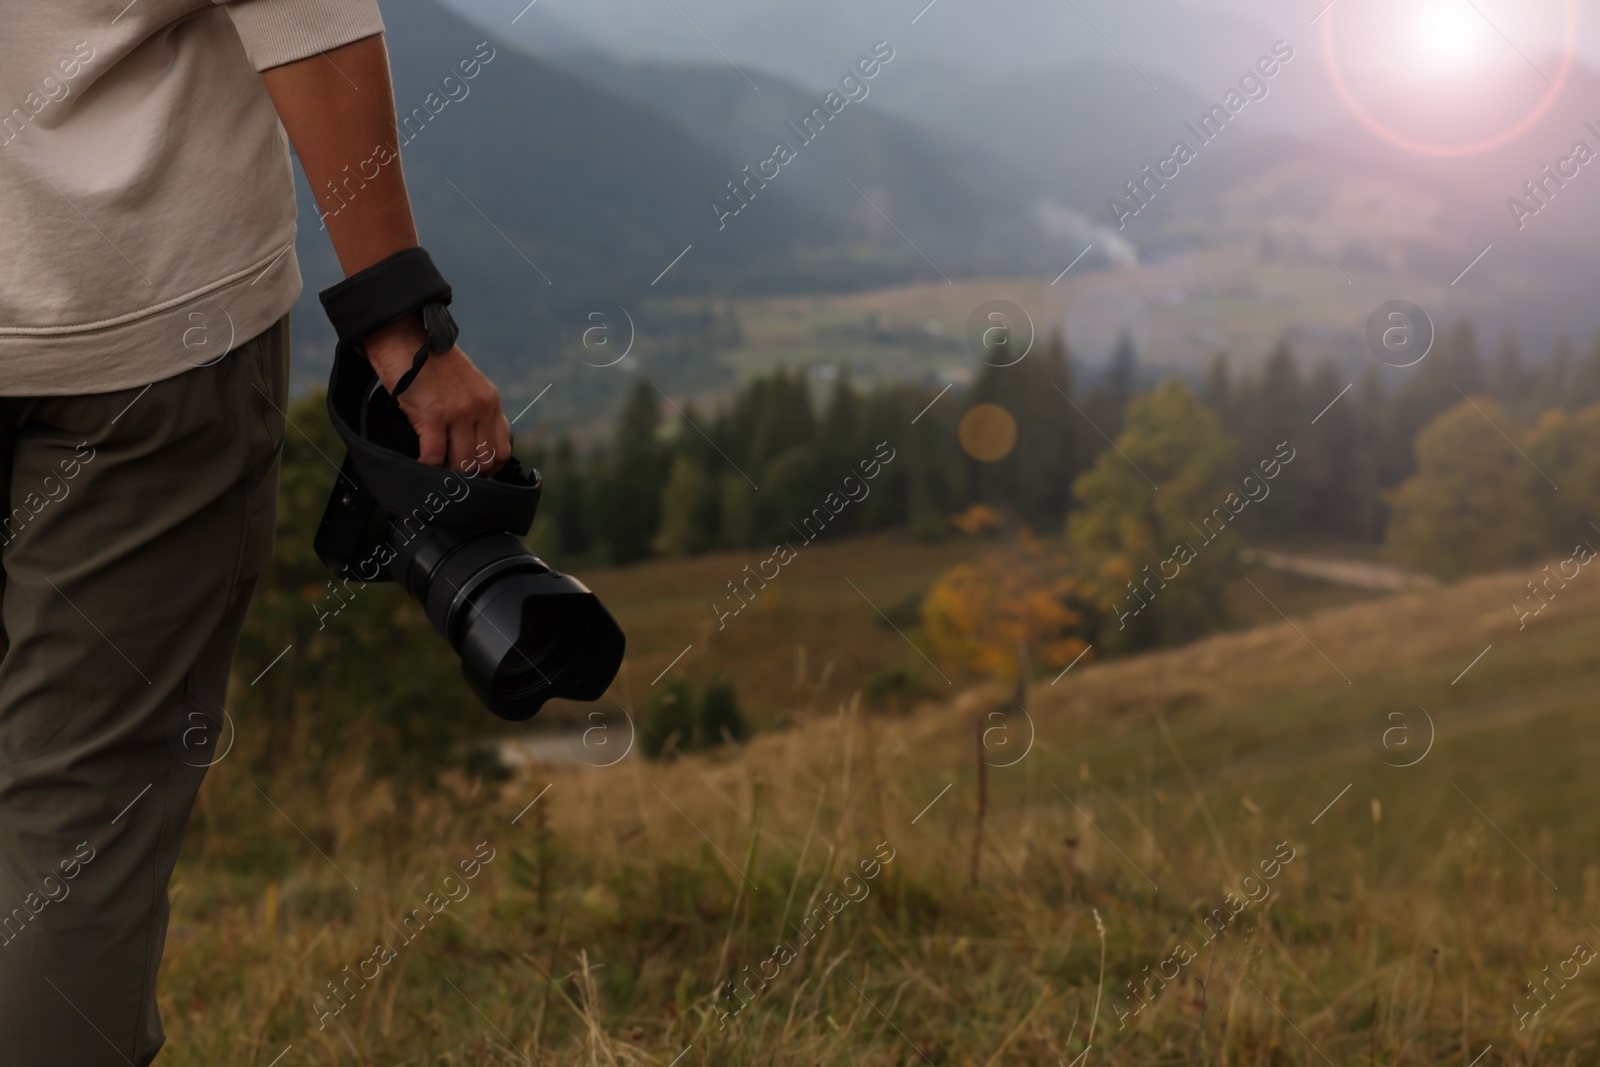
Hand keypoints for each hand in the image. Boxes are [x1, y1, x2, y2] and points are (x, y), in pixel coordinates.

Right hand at [361, 314, 511, 474]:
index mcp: (491, 401)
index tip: (469, 471)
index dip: (486, 468)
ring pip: (461, 465)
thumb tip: (470, 446)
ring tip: (433, 467)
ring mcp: (458, 412)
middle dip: (465, 474)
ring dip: (445, 473)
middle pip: (483, 463)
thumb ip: (473, 412)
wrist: (403, 336)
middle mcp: (480, 408)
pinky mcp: (432, 415)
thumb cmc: (428, 363)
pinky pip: (434, 457)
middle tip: (447, 473)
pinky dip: (426, 466)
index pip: (502, 451)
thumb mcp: (465, 385)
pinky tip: (418, 461)